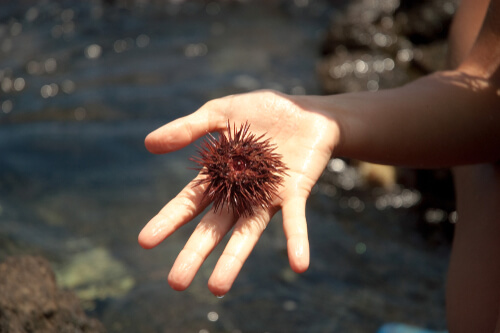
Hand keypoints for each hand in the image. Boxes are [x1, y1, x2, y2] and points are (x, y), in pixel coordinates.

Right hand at [138, 90, 338, 295]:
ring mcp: (267, 197)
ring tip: (217, 288)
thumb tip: (148, 144)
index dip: (169, 220)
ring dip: (234, 260)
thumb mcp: (220, 113)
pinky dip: (296, 241)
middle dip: (195, 253)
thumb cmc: (262, 112)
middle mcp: (241, 194)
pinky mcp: (295, 194)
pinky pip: (296, 221)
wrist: (306, 110)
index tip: (145, 241)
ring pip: (247, 233)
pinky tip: (298, 265)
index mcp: (220, 176)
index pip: (190, 202)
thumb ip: (189, 129)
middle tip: (175, 283)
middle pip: (214, 227)